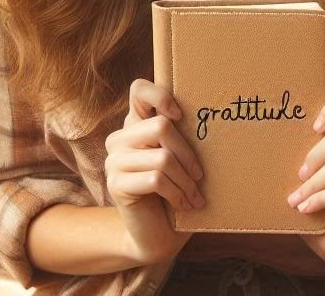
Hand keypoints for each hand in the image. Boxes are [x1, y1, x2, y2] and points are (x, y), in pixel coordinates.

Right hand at [104, 78, 203, 264]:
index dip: (161, 96)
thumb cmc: (175, 190)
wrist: (159, 235)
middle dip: (188, 154)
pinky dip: (176, 193)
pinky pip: (155, 179)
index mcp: (135, 124)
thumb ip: (179, 135)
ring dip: (186, 180)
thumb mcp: (179, 157)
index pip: (139, 89)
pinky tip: (183, 204)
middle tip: (200, 176)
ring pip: (162, 157)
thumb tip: (210, 113)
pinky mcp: (115, 184)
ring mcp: (114, 161)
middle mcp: (120, 138)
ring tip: (195, 196)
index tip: (181, 116)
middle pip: (161, 126)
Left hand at [290, 88, 324, 265]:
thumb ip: (310, 145)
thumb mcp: (313, 166)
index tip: (314, 127)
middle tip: (298, 176)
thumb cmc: (320, 195)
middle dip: (313, 157)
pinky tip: (305, 208)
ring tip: (295, 199)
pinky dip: (320, 198)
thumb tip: (278, 127)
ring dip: (312, 185)